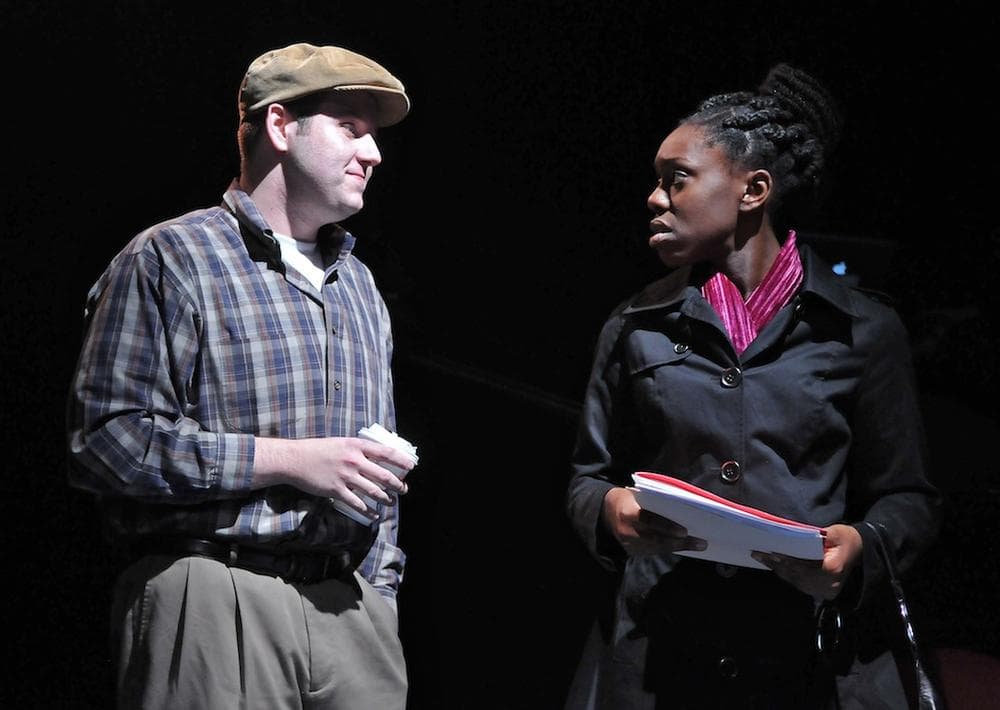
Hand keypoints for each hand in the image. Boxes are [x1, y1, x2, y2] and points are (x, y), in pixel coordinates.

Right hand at [253, 436, 413, 518]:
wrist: (294, 459)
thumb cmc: (317, 450)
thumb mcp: (341, 443)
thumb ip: (357, 449)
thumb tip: (375, 457)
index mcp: (356, 446)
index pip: (386, 452)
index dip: (401, 460)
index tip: (411, 466)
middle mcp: (354, 460)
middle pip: (384, 475)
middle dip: (397, 484)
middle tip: (403, 489)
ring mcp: (345, 476)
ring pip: (373, 491)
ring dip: (386, 498)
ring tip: (391, 502)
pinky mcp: (336, 490)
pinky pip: (357, 503)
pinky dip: (368, 511)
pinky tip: (374, 514)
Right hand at [602, 487, 706, 555]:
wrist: (604, 514)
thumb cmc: (626, 499)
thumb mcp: (634, 495)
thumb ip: (652, 501)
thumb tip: (679, 506)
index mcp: (627, 513)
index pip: (649, 520)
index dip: (666, 527)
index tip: (684, 531)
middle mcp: (627, 531)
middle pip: (657, 539)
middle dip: (680, 542)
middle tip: (701, 542)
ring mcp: (629, 544)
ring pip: (658, 548)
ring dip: (679, 547)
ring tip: (698, 545)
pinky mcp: (632, 552)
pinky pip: (654, 551)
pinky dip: (670, 549)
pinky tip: (684, 547)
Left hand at [751, 523, 862, 599]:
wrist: (862, 552)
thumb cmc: (846, 539)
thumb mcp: (835, 532)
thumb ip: (815, 536)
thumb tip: (792, 535)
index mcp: (833, 569)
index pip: (803, 566)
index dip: (785, 560)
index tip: (769, 552)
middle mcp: (829, 584)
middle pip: (796, 575)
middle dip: (776, 565)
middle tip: (757, 554)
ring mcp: (826, 591)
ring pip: (796, 582)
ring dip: (778, 570)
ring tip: (761, 558)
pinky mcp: (824, 593)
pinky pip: (801, 584)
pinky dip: (787, 575)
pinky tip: (775, 566)